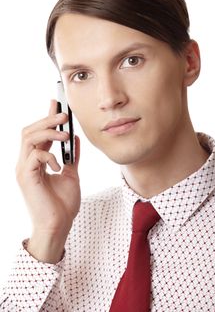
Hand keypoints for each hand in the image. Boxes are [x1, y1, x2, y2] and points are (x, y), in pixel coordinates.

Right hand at [16, 100, 80, 261]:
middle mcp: (26, 163)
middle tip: (64, 115)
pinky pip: (34, 155)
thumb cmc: (62, 204)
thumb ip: (72, 157)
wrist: (58, 226)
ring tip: (64, 135)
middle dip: (46, 119)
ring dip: (48, 132)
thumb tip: (75, 139)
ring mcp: (24, 169)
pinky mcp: (26, 177)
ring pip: (29, 138)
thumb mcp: (71, 174)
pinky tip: (58, 166)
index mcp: (36, 162)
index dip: (46, 117)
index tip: (57, 104)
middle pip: (29, 131)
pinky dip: (49, 156)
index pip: (38, 134)